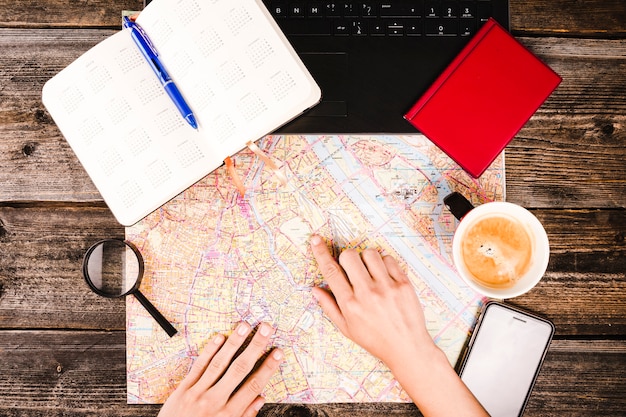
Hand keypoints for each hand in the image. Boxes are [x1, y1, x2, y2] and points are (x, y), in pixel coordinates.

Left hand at [158, 322, 283, 416]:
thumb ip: (244, 416)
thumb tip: (260, 398)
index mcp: (229, 415)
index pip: (253, 385)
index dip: (268, 367)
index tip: (278, 352)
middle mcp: (215, 402)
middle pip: (239, 369)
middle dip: (255, 347)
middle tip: (265, 329)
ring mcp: (198, 394)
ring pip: (219, 363)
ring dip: (233, 343)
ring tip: (244, 326)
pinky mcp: (183, 390)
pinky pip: (198, 367)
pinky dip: (209, 351)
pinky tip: (219, 338)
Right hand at [309, 235, 434, 369]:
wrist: (407, 348)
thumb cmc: (375, 340)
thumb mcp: (347, 329)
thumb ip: (329, 307)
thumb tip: (315, 289)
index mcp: (350, 304)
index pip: (331, 271)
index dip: (321, 252)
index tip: (316, 240)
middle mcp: (367, 293)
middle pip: (349, 256)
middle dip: (347, 257)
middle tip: (353, 269)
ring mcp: (387, 287)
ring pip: (369, 253)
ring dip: (366, 259)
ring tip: (371, 273)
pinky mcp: (403, 284)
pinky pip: (389, 259)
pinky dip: (384, 263)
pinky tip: (385, 277)